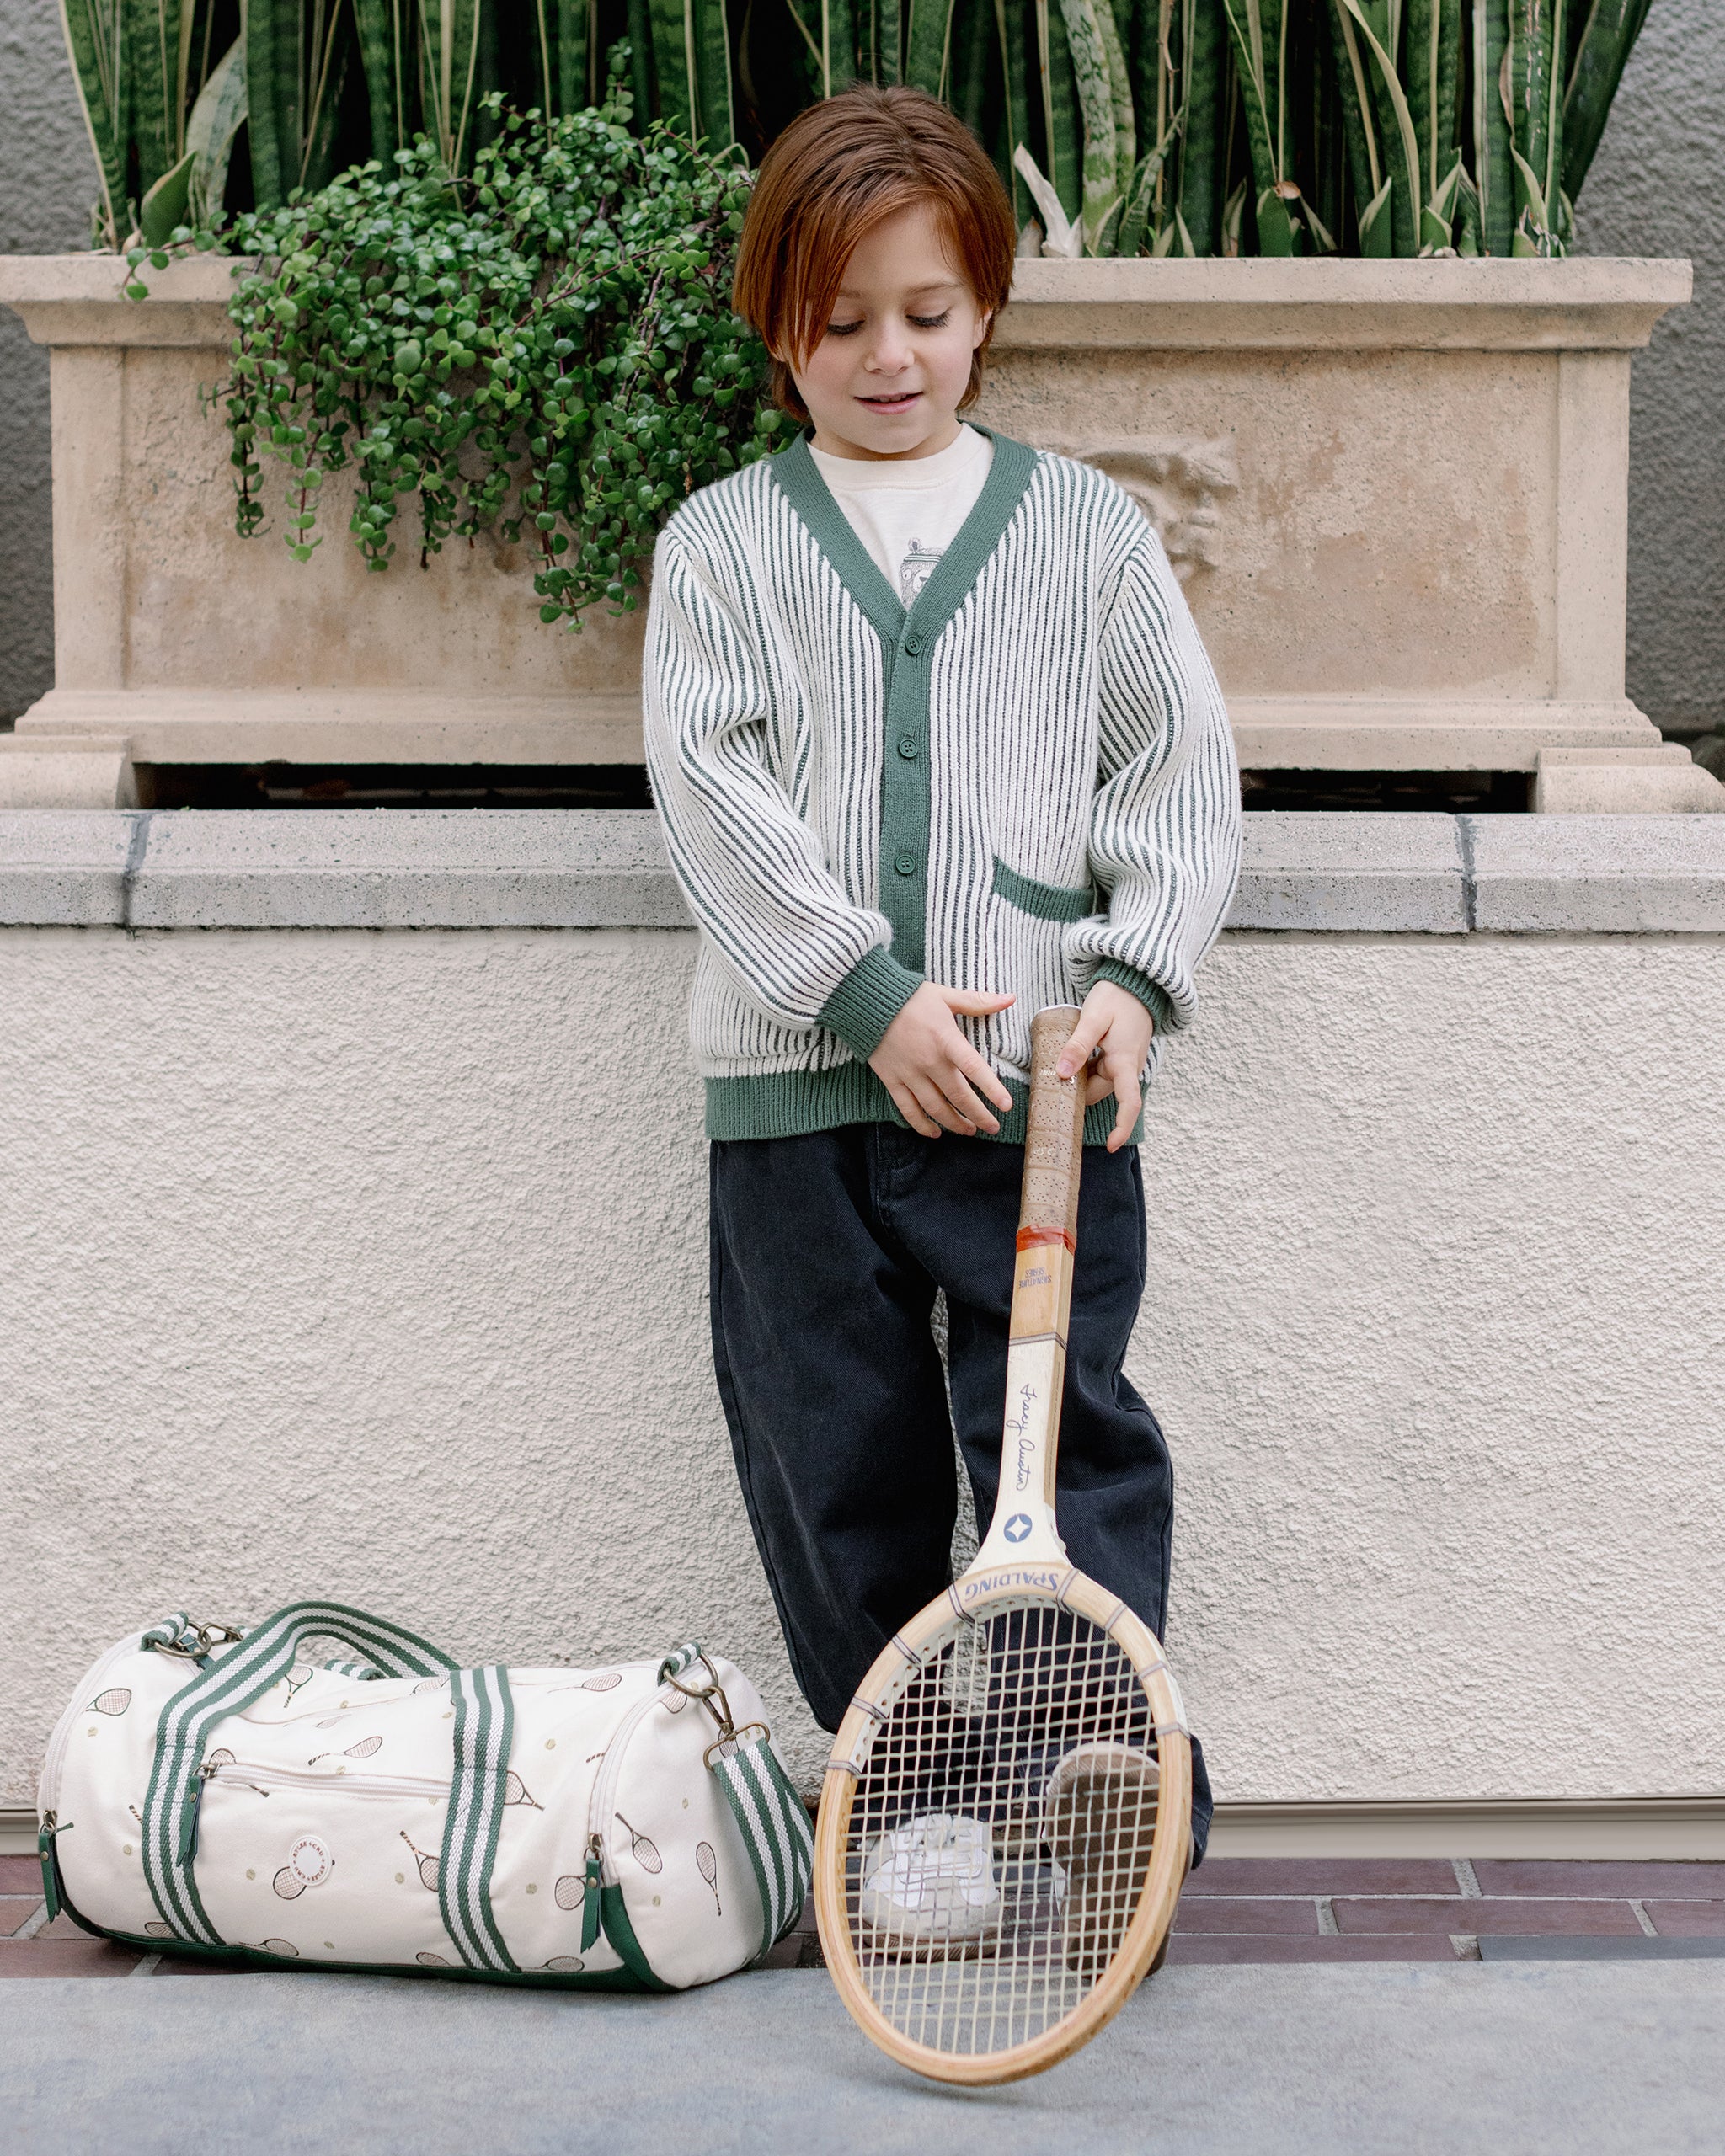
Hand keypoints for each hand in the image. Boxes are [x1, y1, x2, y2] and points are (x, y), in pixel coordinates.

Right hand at [870, 983, 1016, 1137]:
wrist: (866, 1002)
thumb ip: (978, 1001)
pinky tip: (934, 1133)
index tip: (1006, 1106)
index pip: (974, 1069)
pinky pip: (908, 1110)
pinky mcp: (892, 1081)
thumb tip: (1010, 998)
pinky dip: (921, 1125)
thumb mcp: (946, 996)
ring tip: (969, 1130)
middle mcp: (929, 1061)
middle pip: (958, 1097)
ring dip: (954, 1124)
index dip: (992, 1089)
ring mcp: (909, 1074)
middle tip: (993, 1127)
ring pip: (935, 1108)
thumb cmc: (909, 997)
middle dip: (978, 1115)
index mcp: (946, 1040)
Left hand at [1057, 981, 1155, 1152]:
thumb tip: (1062, 1072)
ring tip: (1061, 1058)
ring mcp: (1123, 1064)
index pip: (1129, 1103)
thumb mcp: (1094, 1017)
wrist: (1136, 983)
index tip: (1110, 1146)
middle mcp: (1127, 1068)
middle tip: (1051, 1072)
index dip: (1121, 1127)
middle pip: (1097, 1092)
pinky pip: (1097, 1073)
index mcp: (1125, 1061)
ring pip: (1095, 1083)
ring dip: (1078, 1077)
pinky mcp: (1118, 1059)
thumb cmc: (1117, 997)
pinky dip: (1083, 1070)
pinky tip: (1072, 1056)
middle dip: (1076, 1089)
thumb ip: (1078, 1044)